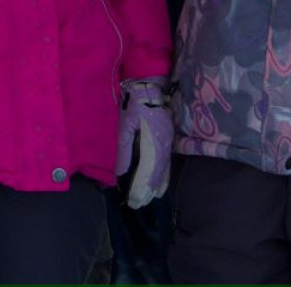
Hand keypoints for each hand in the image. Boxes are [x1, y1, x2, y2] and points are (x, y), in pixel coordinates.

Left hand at [115, 79, 173, 208]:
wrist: (150, 86)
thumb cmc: (134, 104)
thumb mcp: (124, 125)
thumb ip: (124, 150)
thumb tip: (121, 173)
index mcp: (154, 141)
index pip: (149, 170)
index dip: (142, 187)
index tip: (134, 201)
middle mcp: (165, 145)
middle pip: (158, 174)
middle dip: (147, 191)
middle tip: (137, 205)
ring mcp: (169, 143)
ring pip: (164, 171)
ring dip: (155, 187)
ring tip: (147, 200)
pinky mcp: (168, 141)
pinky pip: (167, 164)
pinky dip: (163, 178)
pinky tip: (159, 188)